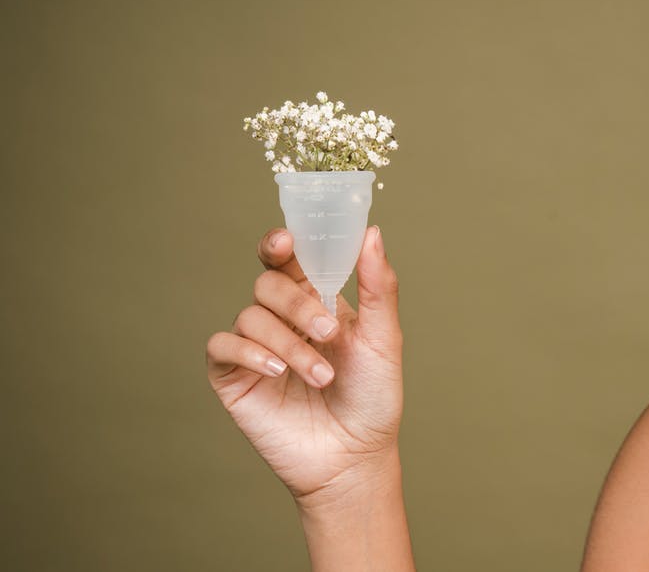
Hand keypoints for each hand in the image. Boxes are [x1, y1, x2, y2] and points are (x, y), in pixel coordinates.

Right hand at [206, 226, 403, 504]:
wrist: (355, 457)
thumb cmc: (372, 398)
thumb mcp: (384, 339)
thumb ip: (378, 287)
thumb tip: (372, 233)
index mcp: (316, 302)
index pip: (289, 260)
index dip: (280, 243)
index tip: (286, 241)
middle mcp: (282, 320)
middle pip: (267, 284)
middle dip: (297, 303)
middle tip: (329, 332)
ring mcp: (255, 347)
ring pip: (250, 316)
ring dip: (289, 343)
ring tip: (322, 377)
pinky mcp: (233, 377)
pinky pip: (223, 346)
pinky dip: (249, 353)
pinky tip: (277, 373)